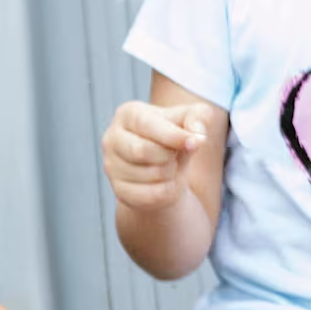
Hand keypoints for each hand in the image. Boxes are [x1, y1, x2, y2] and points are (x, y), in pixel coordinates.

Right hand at [102, 97, 211, 211]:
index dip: (174, 135)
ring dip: (171, 173)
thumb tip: (197, 135)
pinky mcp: (118, 190)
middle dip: (169, 155)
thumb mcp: (190, 120)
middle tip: (176, 154)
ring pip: (150, 175)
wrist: (165, 168)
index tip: (196, 142)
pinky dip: (166, 191)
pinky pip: (150, 195)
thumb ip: (198, 117)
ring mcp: (111, 166)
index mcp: (128, 114)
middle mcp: (112, 138)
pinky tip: (164, 182)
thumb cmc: (175, 137)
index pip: (148, 125)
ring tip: (169, 166)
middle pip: (143, 150)